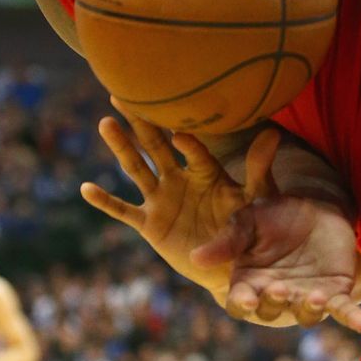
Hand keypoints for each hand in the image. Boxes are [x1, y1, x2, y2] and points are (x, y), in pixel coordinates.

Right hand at [80, 99, 279, 293]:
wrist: (231, 266)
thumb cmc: (247, 228)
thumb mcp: (256, 198)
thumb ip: (259, 168)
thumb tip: (274, 132)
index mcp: (206, 170)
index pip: (194, 150)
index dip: (187, 141)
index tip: (181, 133)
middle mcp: (179, 178)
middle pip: (156, 146)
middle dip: (141, 122)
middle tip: (123, 94)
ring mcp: (162, 199)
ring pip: (137, 169)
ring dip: (121, 147)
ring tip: (106, 123)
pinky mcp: (150, 224)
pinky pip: (124, 210)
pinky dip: (105, 201)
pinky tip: (86, 188)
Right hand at [193, 195, 360, 333]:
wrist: (316, 206)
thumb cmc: (275, 214)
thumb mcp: (249, 219)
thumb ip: (228, 239)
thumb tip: (195, 257)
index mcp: (249, 281)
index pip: (240, 302)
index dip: (242, 303)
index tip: (247, 299)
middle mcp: (276, 295)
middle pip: (272, 312)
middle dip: (275, 302)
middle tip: (279, 286)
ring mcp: (306, 297)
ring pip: (304, 315)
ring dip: (308, 309)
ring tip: (313, 294)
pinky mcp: (335, 293)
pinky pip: (342, 311)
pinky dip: (351, 318)